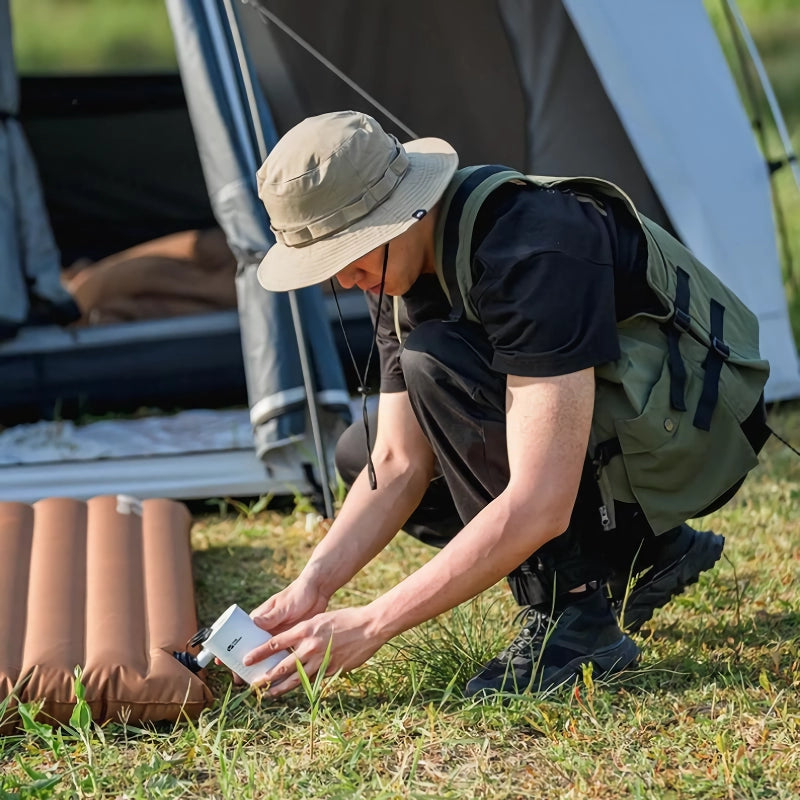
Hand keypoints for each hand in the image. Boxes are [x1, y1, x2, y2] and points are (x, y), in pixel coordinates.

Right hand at [215, 576, 330, 683]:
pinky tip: (278, 680)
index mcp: (259, 619)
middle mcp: (266, 629)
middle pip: (251, 649)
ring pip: (265, 656)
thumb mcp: (284, 606)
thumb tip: (254, 623)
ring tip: (256, 685)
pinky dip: (278, 666)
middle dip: (243, 665)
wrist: (317, 592)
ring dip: (260, 669)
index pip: (240, 636)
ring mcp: (278, 636)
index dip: (229, 648)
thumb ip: (271, 616)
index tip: (220, 661)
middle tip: (239, 680)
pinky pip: (281, 656)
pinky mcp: (291, 640)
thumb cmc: (297, 594)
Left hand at [244, 605, 385, 696]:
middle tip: (252, 684)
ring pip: (295, 678)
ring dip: (280, 688)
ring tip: (268, 694)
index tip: (246, 661)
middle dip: (265, 677)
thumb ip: (305, 632)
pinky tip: (296, 691)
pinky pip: (314, 680)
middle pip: (282, 665)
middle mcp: (310, 646)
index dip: (259, 654)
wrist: (370, 626)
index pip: (275, 643)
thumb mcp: (321, 619)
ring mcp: (321, 660)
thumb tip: (291, 643)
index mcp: (305, 630)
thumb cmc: (346, 619)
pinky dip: (303, 686)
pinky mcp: (331, 670)